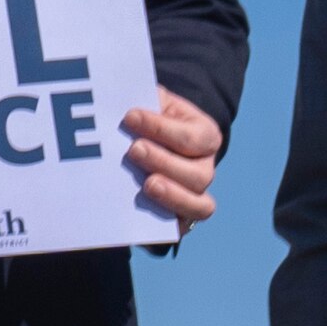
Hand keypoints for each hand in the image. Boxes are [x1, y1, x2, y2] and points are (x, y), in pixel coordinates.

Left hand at [122, 90, 224, 228]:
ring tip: (146, 185)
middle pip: (198, 174)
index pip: (194, 136)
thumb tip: (122, 98)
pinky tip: (144, 211)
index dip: (162, 128)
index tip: (130, 117)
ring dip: (172, 195)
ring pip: (198, 204)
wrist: (142, 146)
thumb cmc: (147, 120)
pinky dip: (167, 220)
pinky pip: (182, 226)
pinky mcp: (179, 219)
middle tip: (134, 150)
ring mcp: (193, 195)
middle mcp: (204, 168)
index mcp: (203, 136)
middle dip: (165, 161)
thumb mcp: (150, 103)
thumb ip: (144, 99)